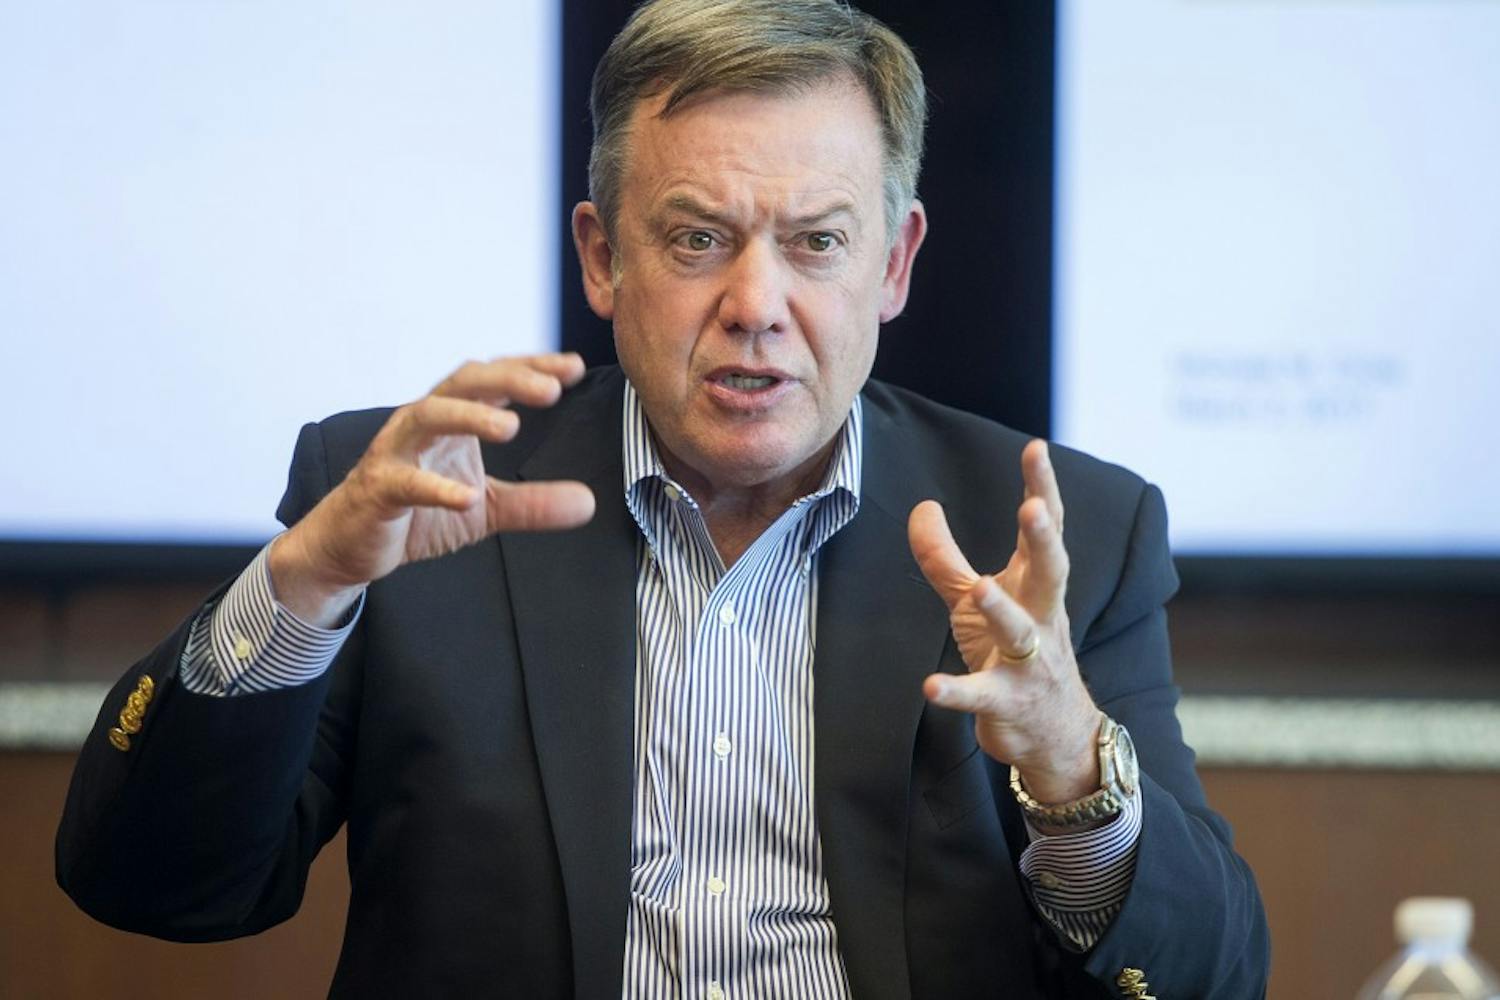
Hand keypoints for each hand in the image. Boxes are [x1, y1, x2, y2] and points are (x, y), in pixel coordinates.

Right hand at [269, 353, 596, 625]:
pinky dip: (436, 487)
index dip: (531, 368)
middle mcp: (422, 423)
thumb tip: (589, 502)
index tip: (574, 366)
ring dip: (469, 416)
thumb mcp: (486, 509)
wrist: (350, 545)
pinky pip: (405, 482)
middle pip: (464, 383)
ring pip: (428, 415)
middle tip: (551, 389)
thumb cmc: (416, 512)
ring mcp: (396, 452)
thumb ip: (534, 503)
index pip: (494, 380)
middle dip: (508, 379)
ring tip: (510, 427)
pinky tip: (467, 498)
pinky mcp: (377, 489)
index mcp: (451, 419)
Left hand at [908, 440, 1101, 804]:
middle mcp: (1041, 618)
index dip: (1043, 489)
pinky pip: (981, 695)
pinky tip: (931, 687)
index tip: (1036, 449)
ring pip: (1019, 632)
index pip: (1046, 532)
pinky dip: (957, 691)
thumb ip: (948, 557)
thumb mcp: (978, 600)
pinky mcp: (1007, 702)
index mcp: (1036, 587)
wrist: (1056, 735)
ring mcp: (1028, 662)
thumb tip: (921, 507)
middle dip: (1045, 540)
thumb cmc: (1014, 652)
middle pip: (1051, 573)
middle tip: (1034, 508)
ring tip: (982, 588)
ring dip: (1002, 610)